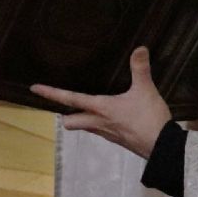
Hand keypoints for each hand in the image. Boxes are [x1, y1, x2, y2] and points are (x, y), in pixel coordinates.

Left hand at [31, 47, 170, 158]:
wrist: (163, 147)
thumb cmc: (149, 118)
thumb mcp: (145, 90)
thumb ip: (140, 69)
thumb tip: (139, 48)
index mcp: (99, 108)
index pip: (69, 99)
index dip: (51, 93)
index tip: (34, 88)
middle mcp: (97, 122)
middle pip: (70, 121)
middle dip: (65, 114)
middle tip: (63, 106)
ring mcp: (106, 134)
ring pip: (84, 128)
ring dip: (80, 119)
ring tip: (84, 109)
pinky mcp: (117, 140)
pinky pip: (99, 132)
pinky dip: (98, 125)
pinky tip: (109, 119)